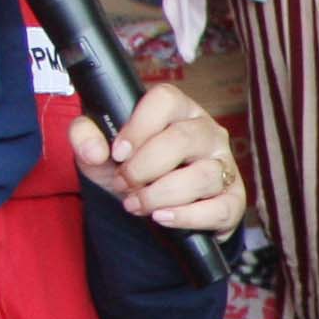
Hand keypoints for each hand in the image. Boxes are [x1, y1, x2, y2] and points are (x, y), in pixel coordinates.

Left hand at [72, 80, 245, 235]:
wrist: (153, 208)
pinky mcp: (233, 199)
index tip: (118, 153)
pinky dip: (187, 217)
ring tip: (136, 205)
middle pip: (183, 139)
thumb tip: (94, 151)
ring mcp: (225, 165)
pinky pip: (220, 208)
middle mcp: (207, 132)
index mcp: (178, 109)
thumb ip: (85, 137)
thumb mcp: (100, 150)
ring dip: (161, 195)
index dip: (138, 126)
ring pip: (203, 176)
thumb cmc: (132, 168)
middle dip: (145, 167)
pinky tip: (163, 218)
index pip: (165, 100)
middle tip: (124, 184)